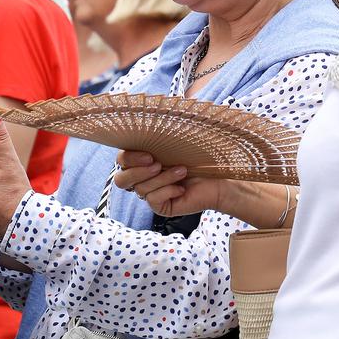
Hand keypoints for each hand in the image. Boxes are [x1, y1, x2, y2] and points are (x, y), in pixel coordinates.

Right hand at [114, 150, 228, 216]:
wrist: (217, 179)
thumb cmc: (196, 158)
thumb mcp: (173, 145)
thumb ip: (155, 139)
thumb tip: (141, 132)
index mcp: (141, 160)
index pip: (122, 161)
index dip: (130, 158)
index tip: (149, 154)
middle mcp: (142, 178)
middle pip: (121, 180)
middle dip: (138, 172)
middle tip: (158, 164)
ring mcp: (150, 194)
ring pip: (142, 189)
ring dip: (163, 178)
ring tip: (182, 171)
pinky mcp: (160, 207)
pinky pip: (153, 200)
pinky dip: (167, 191)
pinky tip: (181, 189)